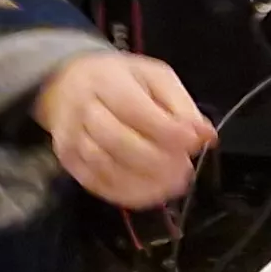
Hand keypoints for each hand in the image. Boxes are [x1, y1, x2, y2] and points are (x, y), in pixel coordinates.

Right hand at [33, 51, 213, 209]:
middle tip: (184, 168)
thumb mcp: (154, 77)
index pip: (135, 110)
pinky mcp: (69, 161)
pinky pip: (97, 184)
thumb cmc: (118, 80)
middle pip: (119, 142)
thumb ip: (181, 105)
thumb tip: (204, 136)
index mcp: (106, 81)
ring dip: (144, 182)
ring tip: (172, 184)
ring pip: (106, 167)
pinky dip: (126, 194)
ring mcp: (72, 138)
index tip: (193, 143)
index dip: (167, 131)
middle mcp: (83, 109)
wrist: (66, 84)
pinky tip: (150, 193)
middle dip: (157, 160)